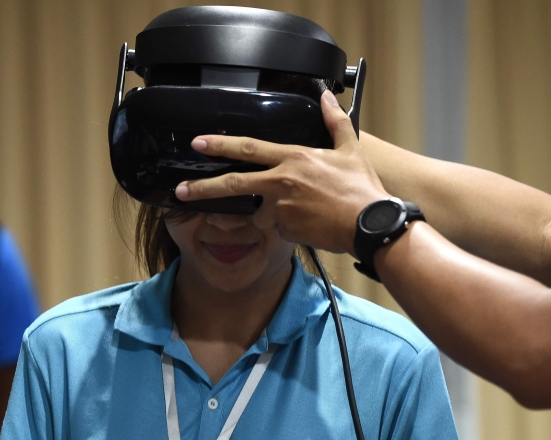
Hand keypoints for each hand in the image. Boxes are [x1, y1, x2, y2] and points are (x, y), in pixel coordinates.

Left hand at [175, 90, 388, 256]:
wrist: (368, 224)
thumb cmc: (361, 189)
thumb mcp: (349, 149)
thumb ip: (333, 122)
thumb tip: (325, 97)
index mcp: (293, 158)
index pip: (248, 148)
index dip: (220, 144)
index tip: (198, 144)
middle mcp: (281, 182)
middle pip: (234, 183)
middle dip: (203, 187)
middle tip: (182, 190)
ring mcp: (281, 209)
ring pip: (259, 212)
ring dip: (266, 213)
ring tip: (295, 212)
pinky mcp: (285, 230)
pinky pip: (276, 229)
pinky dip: (285, 227)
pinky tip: (307, 223)